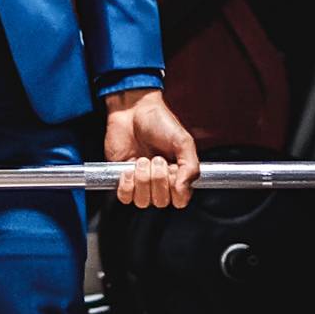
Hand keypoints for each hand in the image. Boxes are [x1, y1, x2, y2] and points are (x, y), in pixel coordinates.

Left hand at [103, 88, 198, 208]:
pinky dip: (127, 184)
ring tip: (142, 159)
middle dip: (157, 178)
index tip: (172, 168)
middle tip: (156, 158)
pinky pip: (125, 197)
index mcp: (178, 177)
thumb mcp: (184, 142)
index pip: (180, 201)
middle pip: (160, 202)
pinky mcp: (123, 179)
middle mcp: (160, 183)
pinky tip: (129, 167)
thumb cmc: (160, 123)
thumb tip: (183, 189)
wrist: (134, 111)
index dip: (174, 188)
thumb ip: (191, 167)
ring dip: (142, 179)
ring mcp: (141, 183)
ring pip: (142, 201)